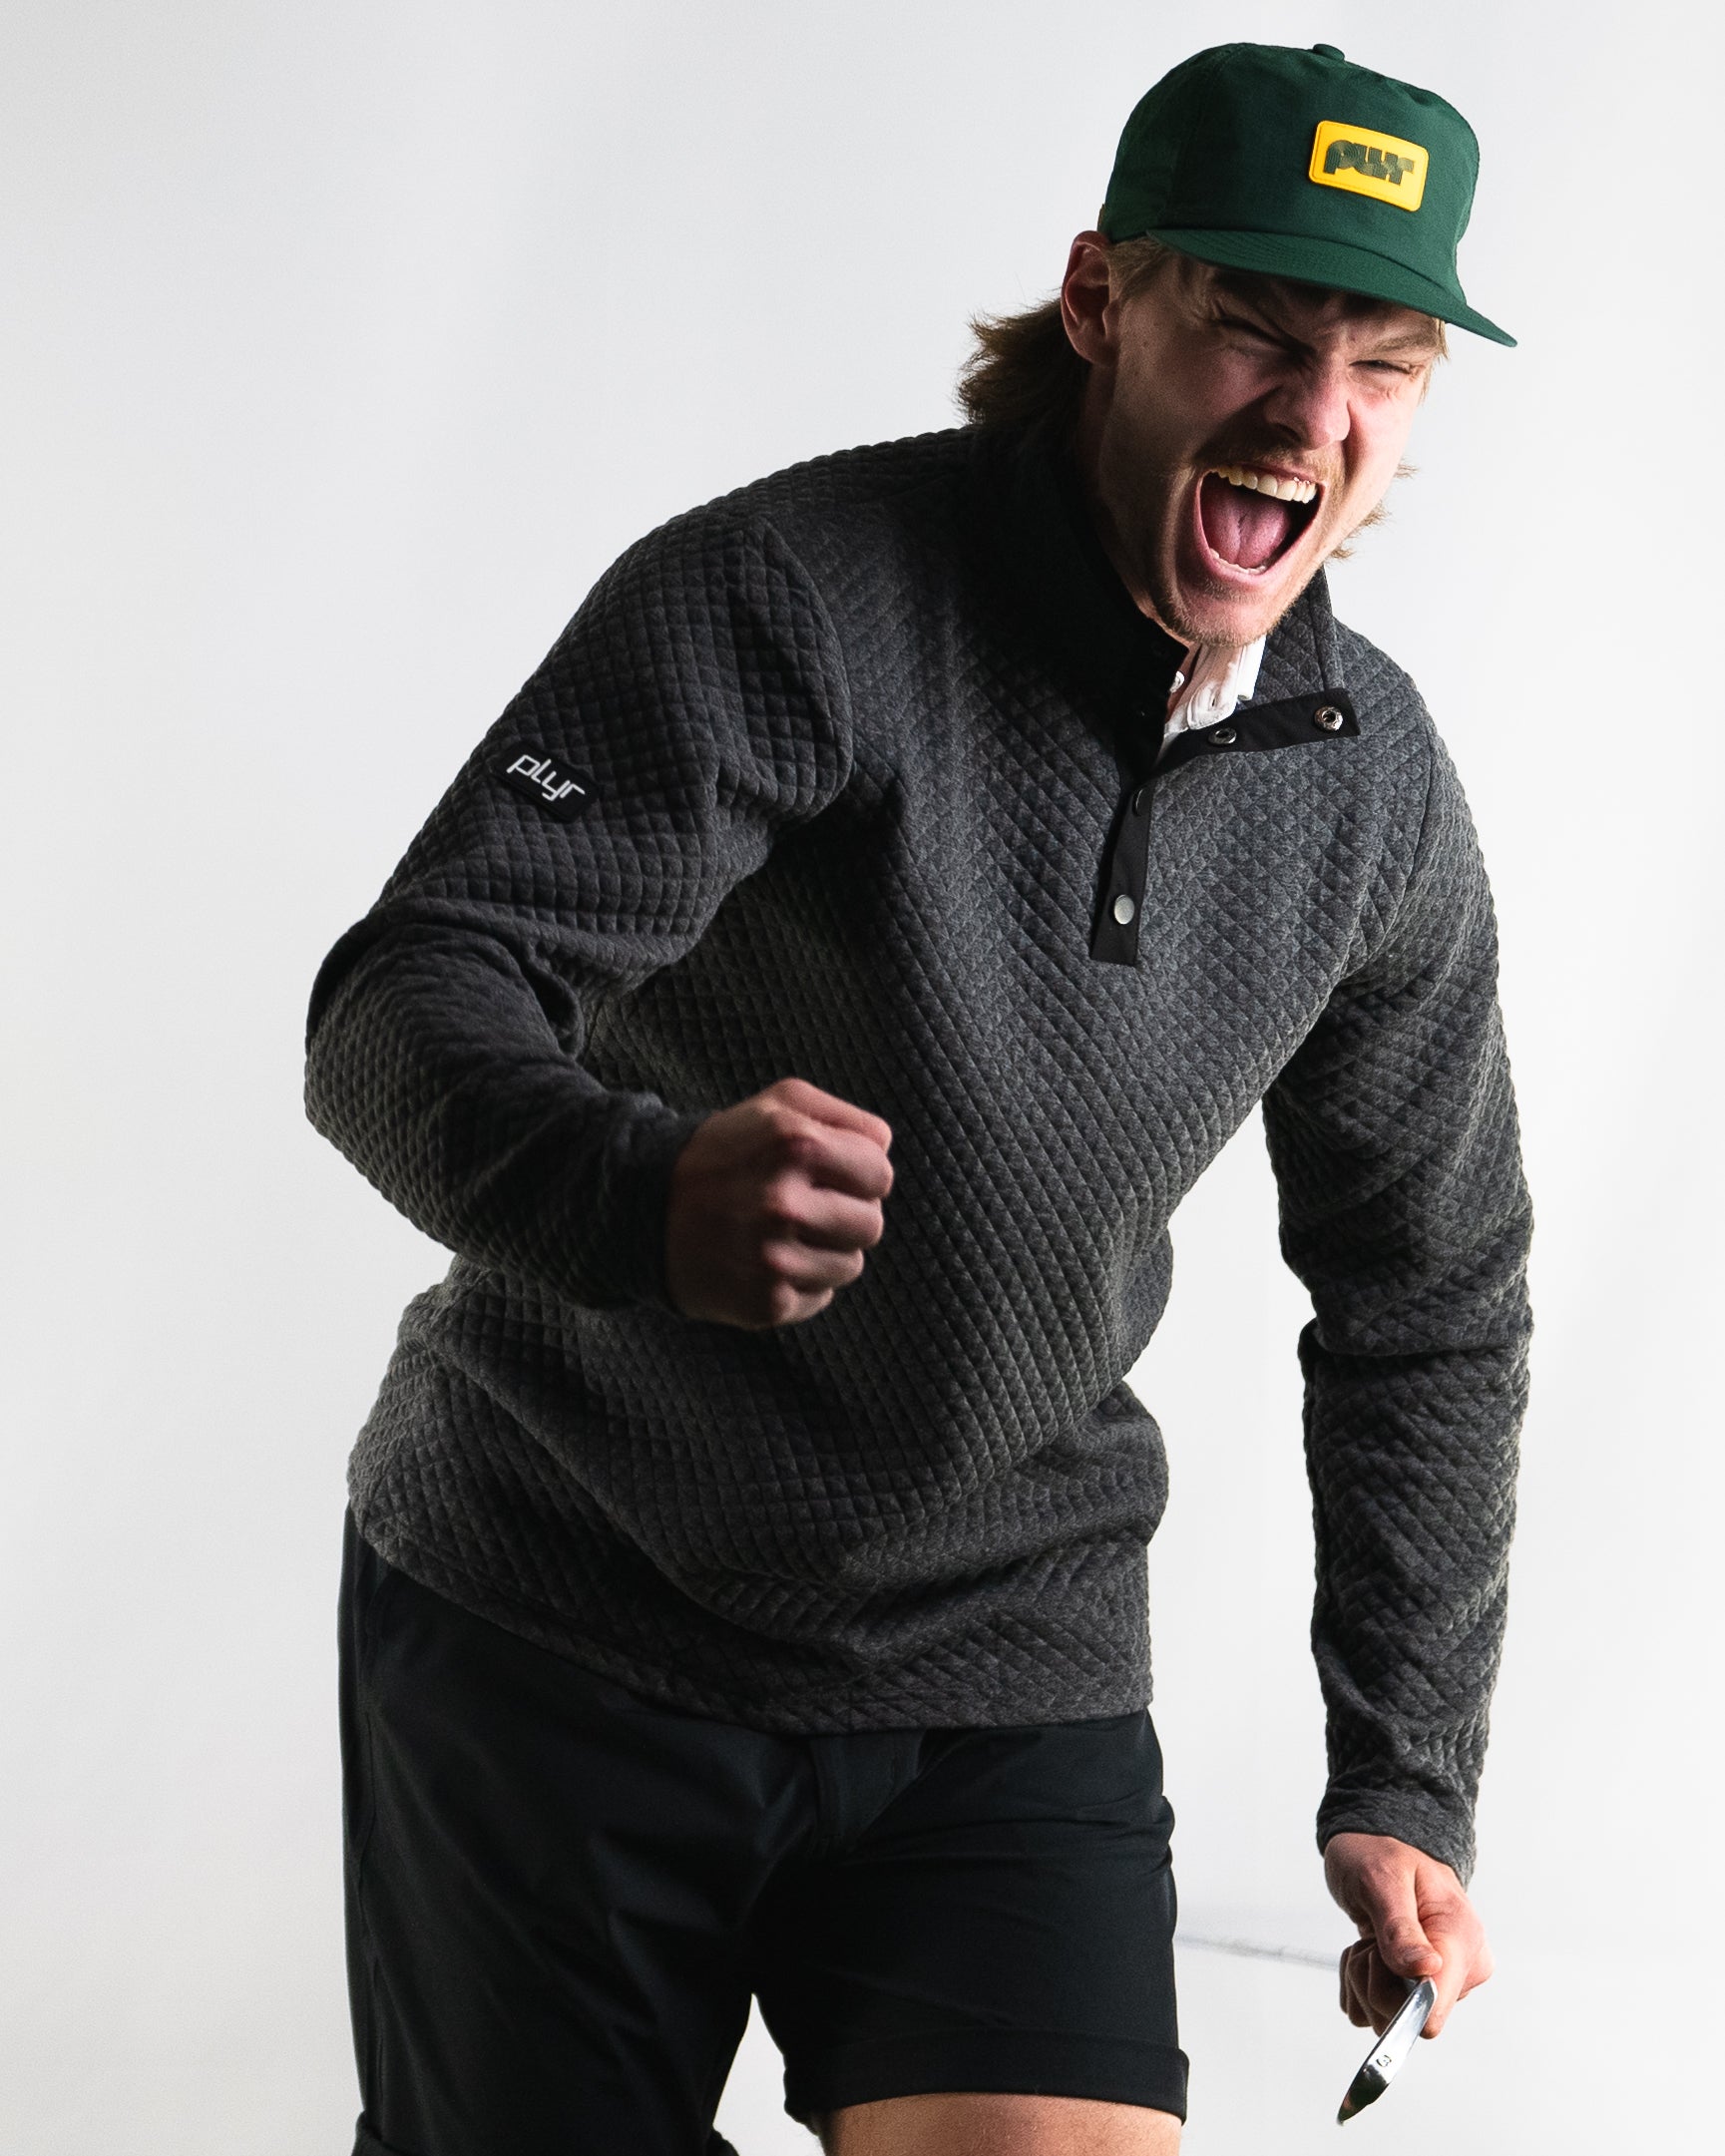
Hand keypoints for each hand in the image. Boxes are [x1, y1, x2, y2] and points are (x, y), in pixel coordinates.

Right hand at [665, 1076, 892, 1327]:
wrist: (643, 1207)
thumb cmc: (724, 1151)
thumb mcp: (779, 1105)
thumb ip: (844, 1115)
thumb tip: (885, 1148)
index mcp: (796, 1145)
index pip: (880, 1174)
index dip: (859, 1174)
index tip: (830, 1175)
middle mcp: (785, 1204)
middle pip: (872, 1224)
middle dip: (846, 1214)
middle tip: (806, 1205)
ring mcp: (774, 1259)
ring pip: (851, 1266)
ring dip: (826, 1250)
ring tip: (783, 1233)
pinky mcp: (766, 1303)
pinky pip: (821, 1296)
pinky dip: (801, 1281)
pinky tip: (766, 1260)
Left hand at [1324, 1831, 1493, 2039]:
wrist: (1378, 1847)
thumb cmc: (1382, 1853)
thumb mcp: (1382, 1878)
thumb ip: (1400, 1927)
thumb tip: (1425, 1969)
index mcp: (1463, 1940)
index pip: (1437, 2004)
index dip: (1399, 2001)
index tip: (1376, 1961)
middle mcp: (1462, 1969)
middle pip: (1406, 2015)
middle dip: (1371, 1978)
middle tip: (1371, 1936)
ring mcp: (1442, 1983)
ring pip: (1385, 2016)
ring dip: (1362, 1978)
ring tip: (1372, 1937)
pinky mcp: (1420, 1990)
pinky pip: (1374, 2011)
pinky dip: (1359, 1982)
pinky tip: (1370, 1949)